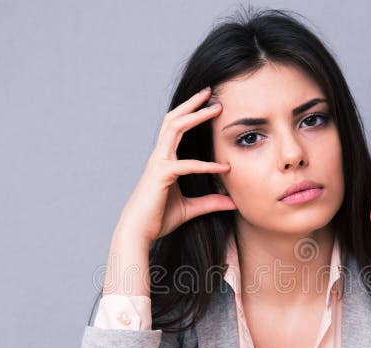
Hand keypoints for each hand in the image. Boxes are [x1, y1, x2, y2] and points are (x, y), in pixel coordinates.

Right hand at [118, 86, 235, 243]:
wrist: (138, 232)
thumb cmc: (158, 219)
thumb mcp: (190, 209)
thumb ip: (210, 202)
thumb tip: (232, 202)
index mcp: (164, 160)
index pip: (175, 129)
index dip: (191, 114)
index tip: (209, 105)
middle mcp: (159, 156)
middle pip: (174, 119)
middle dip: (192, 103)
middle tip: (210, 92)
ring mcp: (159, 163)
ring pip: (175, 128)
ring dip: (196, 115)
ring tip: (216, 107)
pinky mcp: (162, 175)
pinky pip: (187, 164)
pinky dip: (207, 164)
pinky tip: (224, 167)